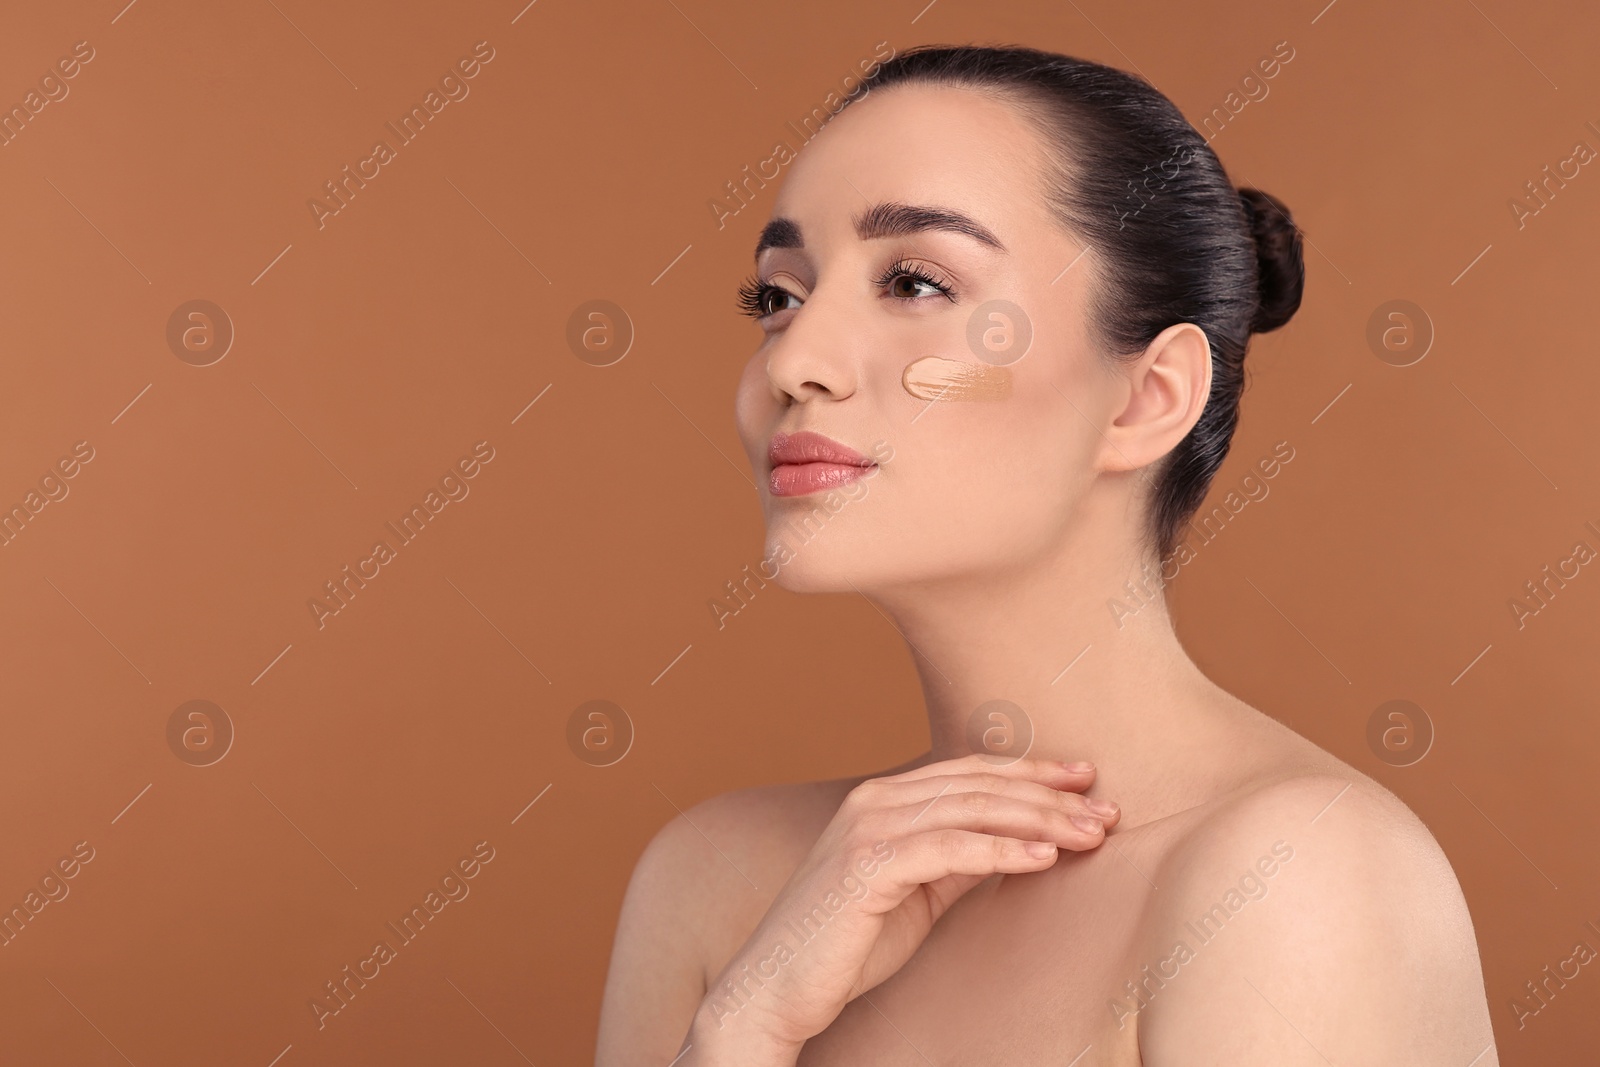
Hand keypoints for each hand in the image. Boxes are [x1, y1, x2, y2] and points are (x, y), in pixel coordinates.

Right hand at [687, 754, 1118, 1055]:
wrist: (777, 988)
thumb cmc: (846, 945)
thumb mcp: (916, 892)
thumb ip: (956, 859)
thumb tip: (1018, 841)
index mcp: (883, 798)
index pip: (972, 773)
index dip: (1034, 774)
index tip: (1087, 781)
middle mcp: (874, 801)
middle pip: (980, 785)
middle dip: (1050, 795)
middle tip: (1106, 811)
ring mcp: (868, 828)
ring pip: (972, 809)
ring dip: (1038, 820)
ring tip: (1090, 835)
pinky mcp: (867, 865)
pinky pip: (950, 849)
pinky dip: (1001, 850)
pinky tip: (1043, 859)